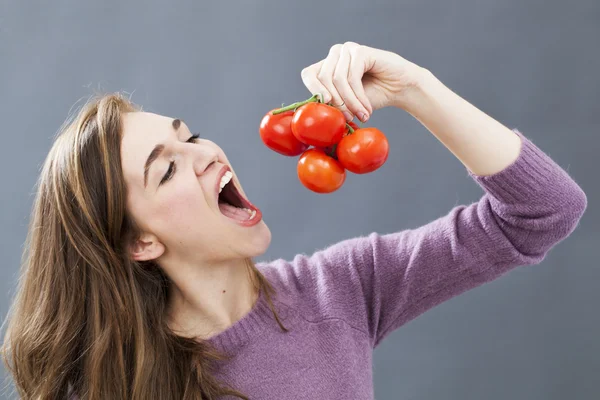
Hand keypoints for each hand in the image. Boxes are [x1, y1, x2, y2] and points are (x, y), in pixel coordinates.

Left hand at [300, 42, 424, 121]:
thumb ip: (331, 104)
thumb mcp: (347, 103)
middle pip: (323, 79)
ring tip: (360, 115)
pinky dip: (358, 97)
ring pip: (338, 80)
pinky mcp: (360, 51)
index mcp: (327, 65)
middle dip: (336, 102)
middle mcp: (335, 55)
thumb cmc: (373, 96)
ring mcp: (347, 50)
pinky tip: (366, 108)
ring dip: (350, 102)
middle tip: (349, 119)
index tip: (325, 107)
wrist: (400, 89)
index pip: (308, 74)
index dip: (313, 90)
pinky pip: (352, 77)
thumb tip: (313, 113)